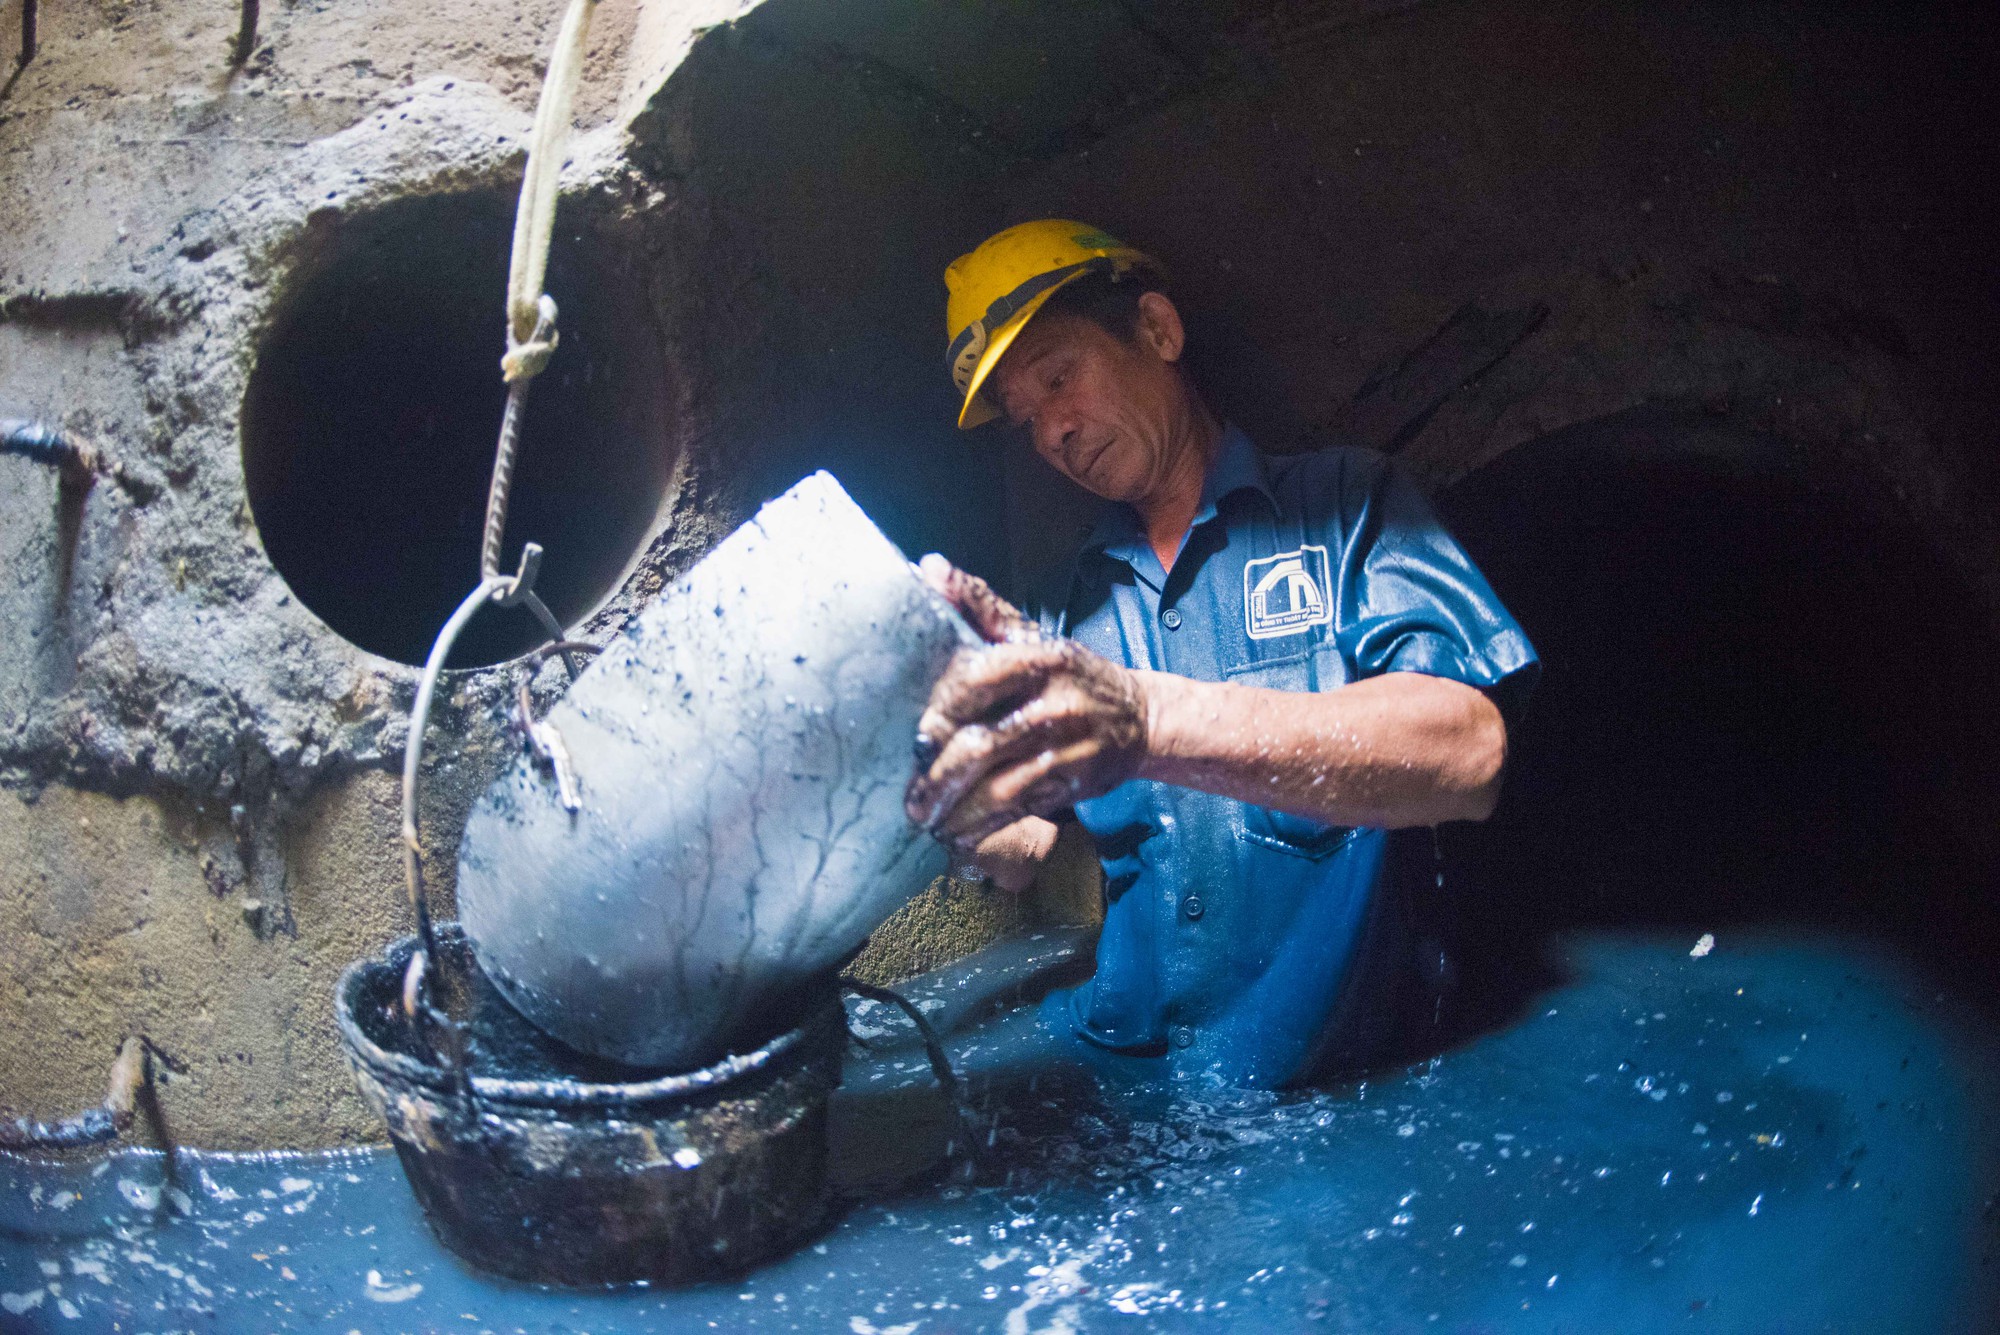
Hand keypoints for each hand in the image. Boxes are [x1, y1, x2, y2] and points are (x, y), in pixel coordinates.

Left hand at [907, 557, 1149, 849]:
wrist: (1139, 716)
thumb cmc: (1067, 675)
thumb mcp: (1030, 635)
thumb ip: (979, 606)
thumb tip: (929, 567)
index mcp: (1038, 659)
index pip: (976, 683)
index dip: (940, 715)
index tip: (913, 742)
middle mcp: (1054, 703)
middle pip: (983, 745)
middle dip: (939, 777)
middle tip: (911, 798)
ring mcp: (1067, 747)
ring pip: (1000, 787)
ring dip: (957, 811)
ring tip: (927, 821)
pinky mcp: (1073, 783)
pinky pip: (1020, 809)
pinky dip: (985, 826)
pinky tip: (959, 834)